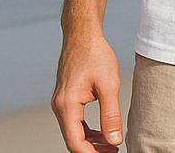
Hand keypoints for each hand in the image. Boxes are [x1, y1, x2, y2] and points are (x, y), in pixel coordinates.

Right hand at [51, 32, 123, 152]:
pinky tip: (102, 131)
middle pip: (73, 139)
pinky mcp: (65, 98)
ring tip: (111, 144)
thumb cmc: (95, 55)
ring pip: (73, 131)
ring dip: (90, 141)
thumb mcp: (108, 85)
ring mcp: (60, 102)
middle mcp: (59, 106)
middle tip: (114, 150)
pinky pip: (74, 121)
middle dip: (93, 149)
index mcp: (67, 105)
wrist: (83, 34)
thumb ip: (111, 115)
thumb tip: (115, 141)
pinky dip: (87, 130)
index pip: (76, 143)